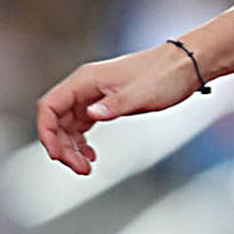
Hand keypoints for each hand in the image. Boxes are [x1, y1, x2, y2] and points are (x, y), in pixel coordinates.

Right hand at [35, 45, 202, 174]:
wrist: (186, 65)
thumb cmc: (165, 74)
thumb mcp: (141, 94)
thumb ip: (114, 105)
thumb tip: (91, 115)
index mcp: (86, 80)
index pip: (50, 106)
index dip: (47, 132)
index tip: (56, 154)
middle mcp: (85, 86)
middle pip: (57, 120)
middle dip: (62, 147)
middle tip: (79, 168)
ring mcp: (95, 95)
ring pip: (69, 125)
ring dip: (73, 148)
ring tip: (86, 167)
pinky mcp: (106, 103)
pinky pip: (84, 125)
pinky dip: (83, 142)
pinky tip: (91, 156)